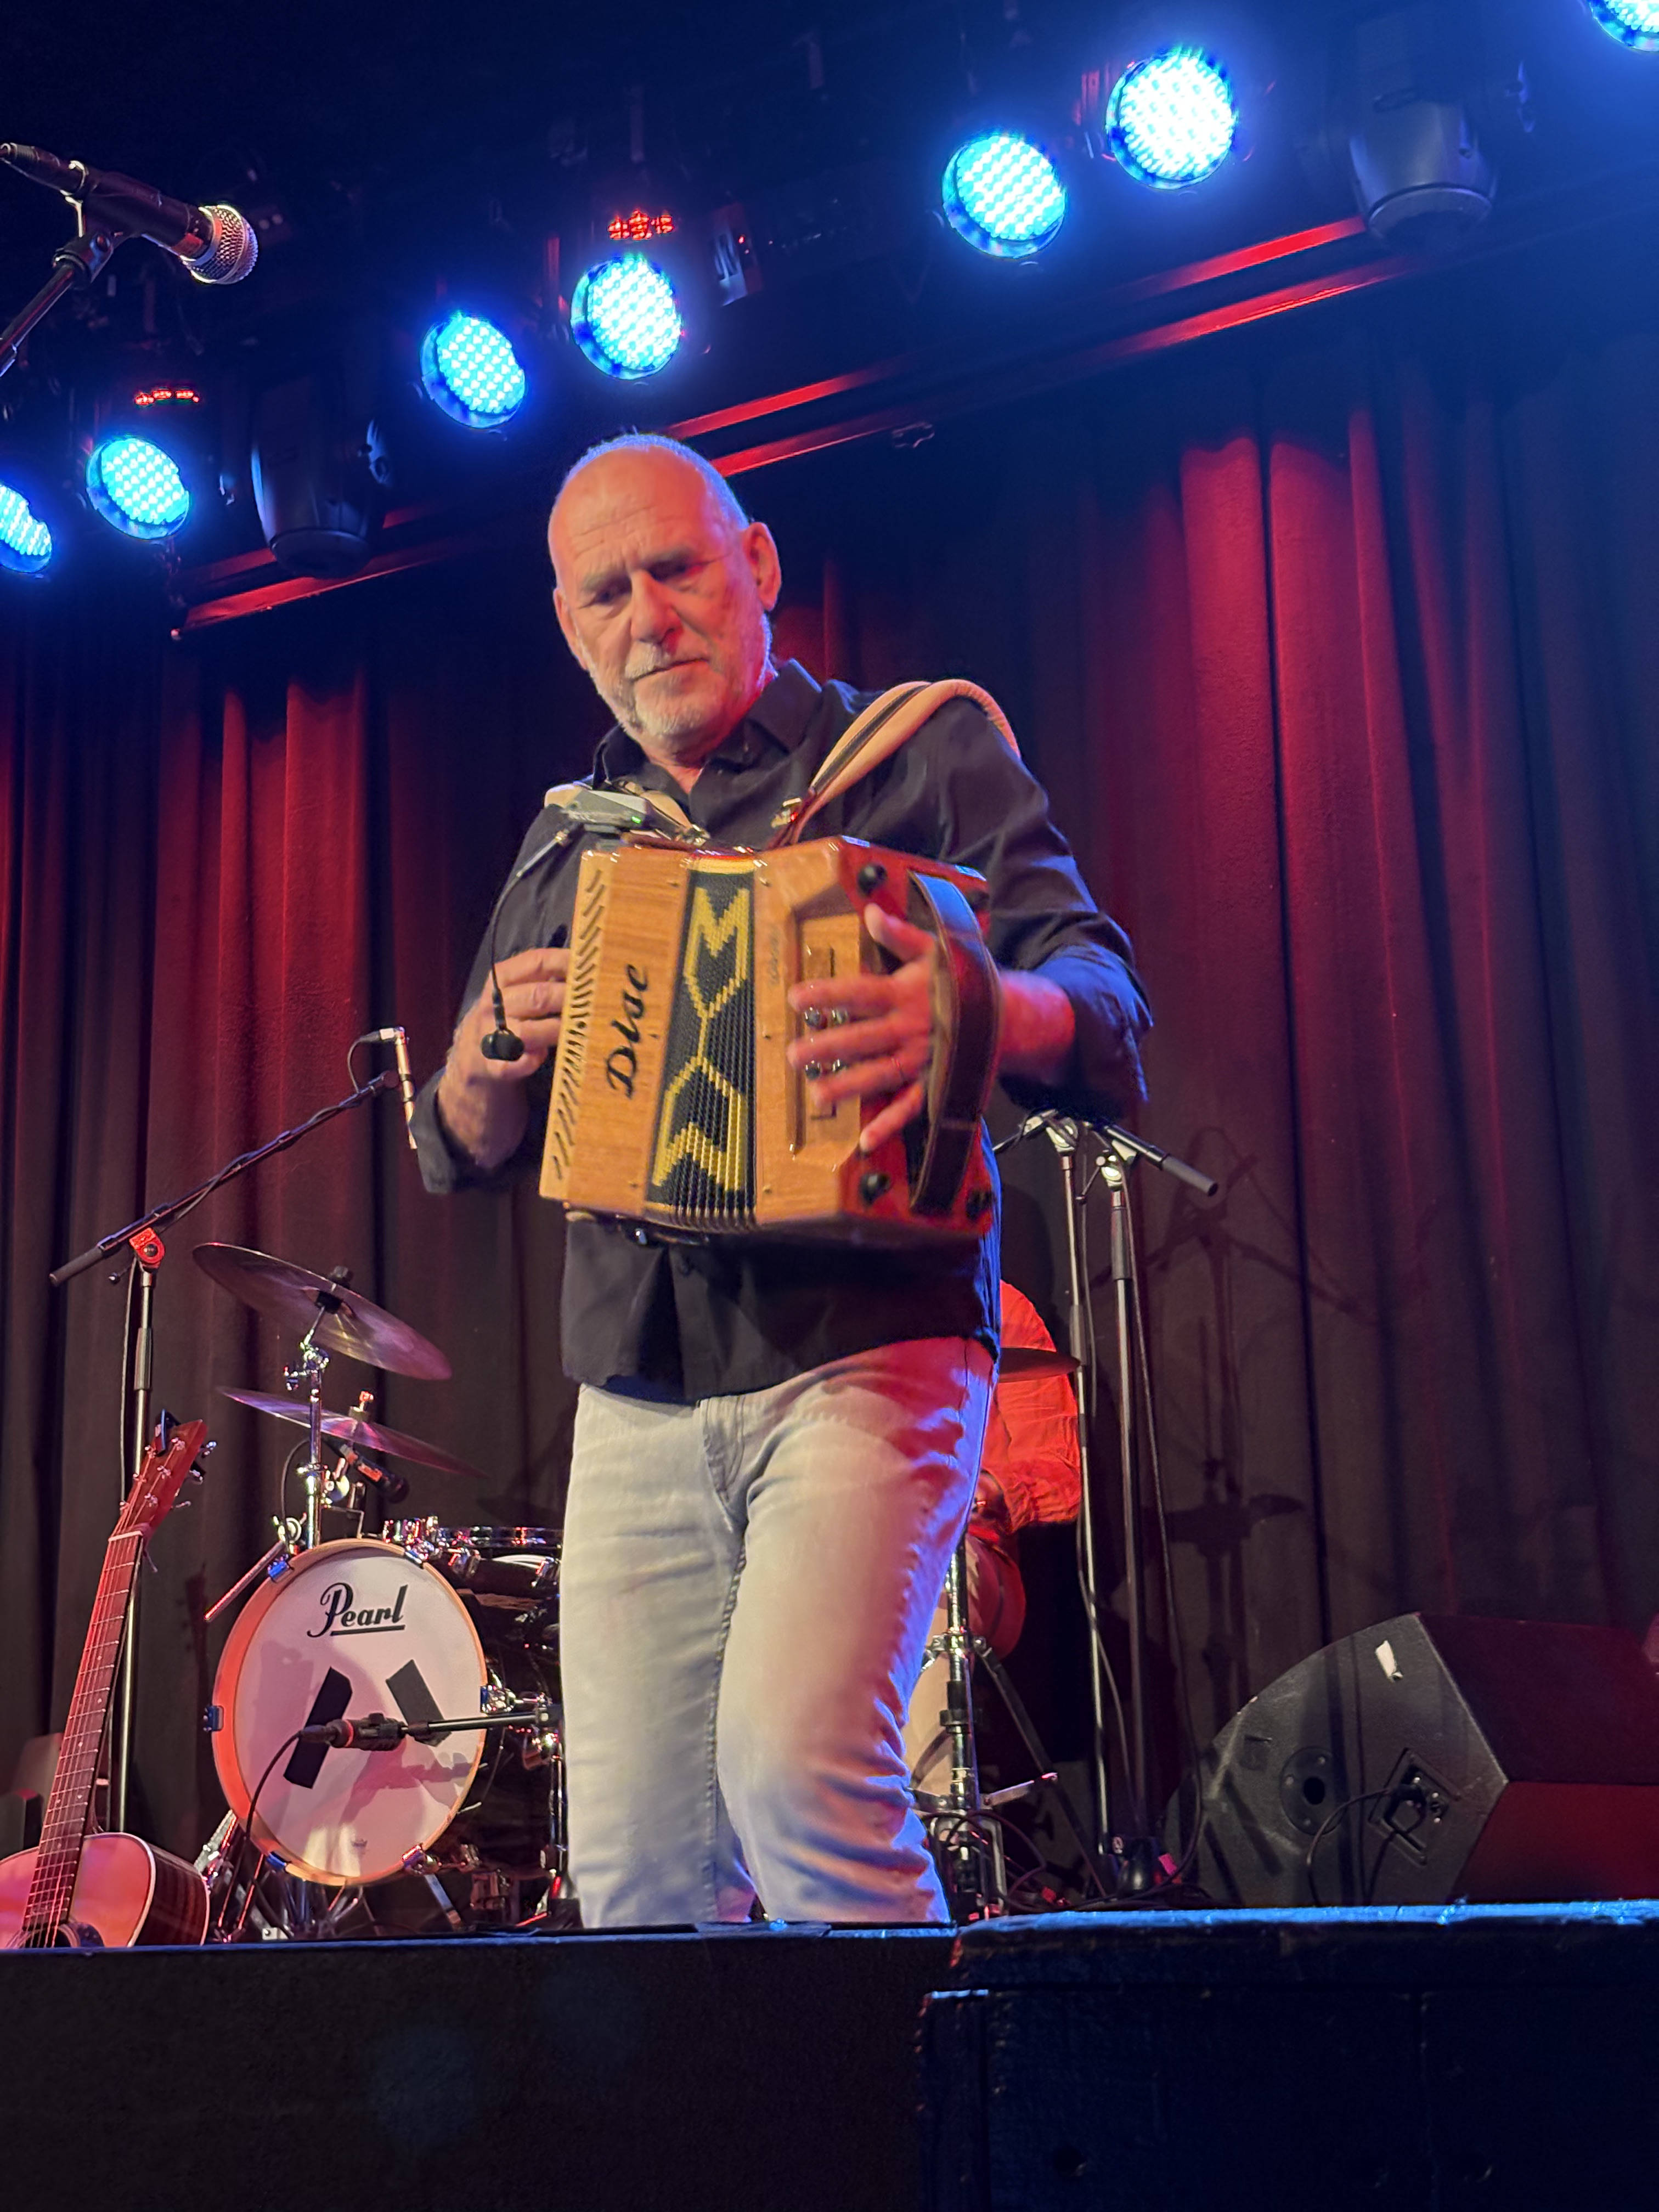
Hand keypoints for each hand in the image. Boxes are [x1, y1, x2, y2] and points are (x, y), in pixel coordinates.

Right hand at [436, 947, 568, 1168]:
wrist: (471, 1059)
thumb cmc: (507, 1020)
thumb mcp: (516, 992)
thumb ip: (544, 978)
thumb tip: (586, 965)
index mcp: (500, 980)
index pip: (535, 961)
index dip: (566, 963)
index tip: (590, 966)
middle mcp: (492, 1005)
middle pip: (537, 997)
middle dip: (570, 1000)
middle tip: (594, 1003)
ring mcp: (489, 1036)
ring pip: (529, 1031)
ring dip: (557, 1030)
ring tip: (578, 1030)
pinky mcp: (493, 1066)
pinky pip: (517, 1063)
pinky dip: (534, 1060)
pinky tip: (543, 1056)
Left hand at [786, 904, 940, 1153]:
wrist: (1009, 1013)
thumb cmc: (963, 979)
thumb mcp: (935, 949)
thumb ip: (900, 934)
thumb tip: (870, 912)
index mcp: (906, 993)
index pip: (860, 993)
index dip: (828, 994)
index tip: (795, 998)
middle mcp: (911, 1028)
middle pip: (863, 1039)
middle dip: (827, 1048)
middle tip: (793, 1055)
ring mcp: (923, 1059)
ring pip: (881, 1075)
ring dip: (849, 1087)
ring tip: (816, 1096)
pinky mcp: (935, 1083)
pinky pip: (913, 1107)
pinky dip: (892, 1125)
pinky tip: (866, 1140)